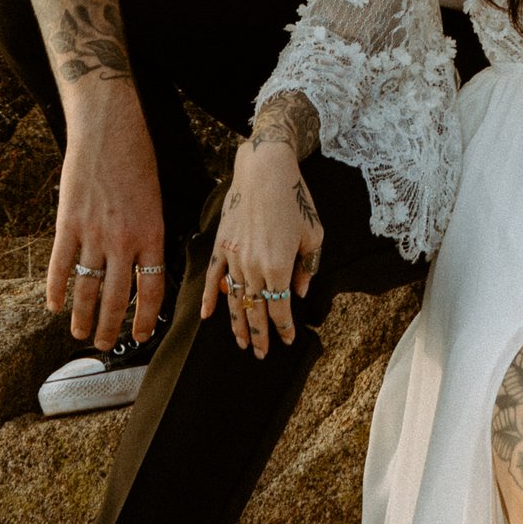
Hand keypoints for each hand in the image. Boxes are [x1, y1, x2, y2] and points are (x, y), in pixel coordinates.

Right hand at [48, 87, 168, 347]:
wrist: (108, 128)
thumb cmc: (136, 158)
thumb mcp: (155, 199)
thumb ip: (147, 234)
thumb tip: (141, 267)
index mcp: (151, 234)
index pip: (152, 290)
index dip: (144, 319)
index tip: (139, 336)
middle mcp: (123, 240)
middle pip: (117, 298)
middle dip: (111, 328)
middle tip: (105, 344)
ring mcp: (93, 233)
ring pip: (87, 289)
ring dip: (83, 317)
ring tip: (80, 333)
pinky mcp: (67, 223)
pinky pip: (60, 266)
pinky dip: (55, 290)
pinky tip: (53, 305)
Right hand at [202, 137, 324, 360]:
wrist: (265, 170)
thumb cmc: (295, 199)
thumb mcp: (313, 235)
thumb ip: (307, 268)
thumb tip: (299, 292)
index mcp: (279, 266)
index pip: (280, 308)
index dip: (284, 328)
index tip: (287, 341)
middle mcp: (253, 266)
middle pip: (255, 310)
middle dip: (260, 335)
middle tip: (262, 353)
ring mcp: (233, 257)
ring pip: (234, 300)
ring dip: (237, 324)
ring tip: (242, 342)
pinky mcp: (221, 245)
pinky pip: (213, 278)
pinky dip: (210, 299)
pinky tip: (208, 316)